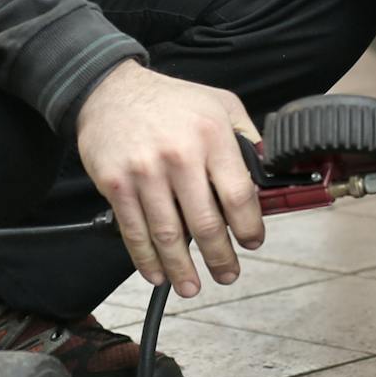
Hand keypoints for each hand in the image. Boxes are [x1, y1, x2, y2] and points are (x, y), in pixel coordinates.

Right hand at [74, 60, 264, 297]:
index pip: (238, 195)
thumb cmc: (170, 100)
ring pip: (169, 234)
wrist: (109, 90)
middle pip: (206, 223)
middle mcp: (179, 155)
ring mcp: (145, 172)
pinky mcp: (116, 184)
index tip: (252, 242)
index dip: (249, 227)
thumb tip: (267, 174)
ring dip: (182, 268)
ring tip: (192, 286)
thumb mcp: (220, 103)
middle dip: (220, 257)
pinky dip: (146, 259)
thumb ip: (246, 137)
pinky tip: (157, 273)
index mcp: (211, 136)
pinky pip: (134, 230)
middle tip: (228, 275)